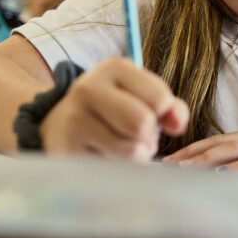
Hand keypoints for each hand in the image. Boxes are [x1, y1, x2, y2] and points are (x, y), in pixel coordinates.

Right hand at [40, 57, 188, 160]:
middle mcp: (88, 88)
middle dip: (149, 136)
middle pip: (141, 122)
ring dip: (136, 156)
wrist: (60, 125)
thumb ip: (170, 107)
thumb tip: (177, 125)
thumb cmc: (113, 110)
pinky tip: (105, 156)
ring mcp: (74, 119)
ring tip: (124, 147)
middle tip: (140, 136)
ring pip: (129, 150)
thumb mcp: (141, 96)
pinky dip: (117, 170)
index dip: (165, 114)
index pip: (160, 99)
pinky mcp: (66, 150)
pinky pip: (112, 170)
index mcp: (114, 67)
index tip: (155, 115)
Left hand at [163, 126, 237, 182]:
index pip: (216, 141)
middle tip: (161, 166)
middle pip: (216, 144)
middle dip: (187, 155)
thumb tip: (231, 175)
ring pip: (233, 150)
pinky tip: (224, 173)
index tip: (166, 161)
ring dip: (204, 159)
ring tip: (181, 169)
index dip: (189, 150)